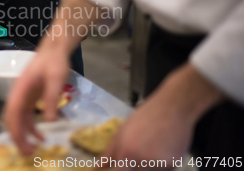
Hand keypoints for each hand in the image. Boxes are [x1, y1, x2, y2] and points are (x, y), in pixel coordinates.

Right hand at [3, 45, 69, 154]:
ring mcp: (23, 96)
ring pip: (18, 119)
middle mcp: (18, 94)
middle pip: (11, 118)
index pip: (13, 112)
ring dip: (23, 134)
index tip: (22, 144)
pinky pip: (26, 116)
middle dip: (17, 136)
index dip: (15, 129)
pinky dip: (31, 127)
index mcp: (21, 88)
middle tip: (27, 152)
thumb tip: (50, 121)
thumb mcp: (56, 78)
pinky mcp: (30, 98)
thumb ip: (51, 98)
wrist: (54, 49)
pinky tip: (41, 135)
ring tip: (34, 149)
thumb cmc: (54, 61)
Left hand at [99, 64, 222, 169]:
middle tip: (136, 154)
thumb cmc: (145, 116)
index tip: (120, 167)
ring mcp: (160, 165)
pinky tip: (161, 150)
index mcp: (127, 152)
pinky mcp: (174, 165)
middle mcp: (143, 161)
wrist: (173, 107)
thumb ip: (109, 151)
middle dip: (133, 168)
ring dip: (146, 168)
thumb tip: (98, 167)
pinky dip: (159, 166)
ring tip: (150, 150)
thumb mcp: (123, 130)